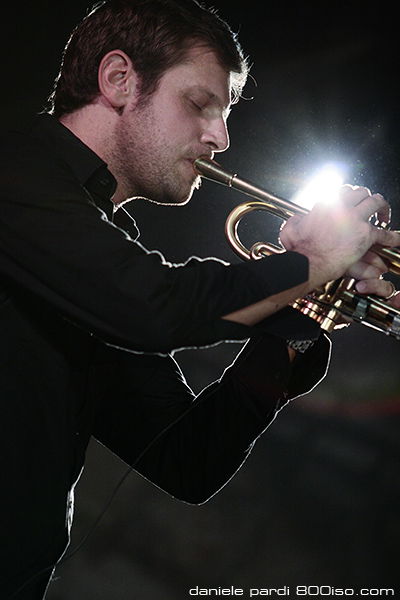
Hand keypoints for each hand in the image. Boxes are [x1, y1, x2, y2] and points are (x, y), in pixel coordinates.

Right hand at [279, 184, 399, 289]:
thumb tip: (299, 219)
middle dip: (367, 197)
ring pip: (375, 202)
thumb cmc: (299, 248)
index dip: (349, 196)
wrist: (308, 261)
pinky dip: (392, 236)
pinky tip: (396, 239)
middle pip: (361, 192)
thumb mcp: (292, 228)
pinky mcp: (365, 235)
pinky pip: (384, 233)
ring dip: (381, 206)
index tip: (350, 201)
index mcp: (326, 203)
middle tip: (370, 204)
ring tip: (384, 215)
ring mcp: (356, 219)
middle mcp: (342, 206)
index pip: (343, 191)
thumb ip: (296, 220)